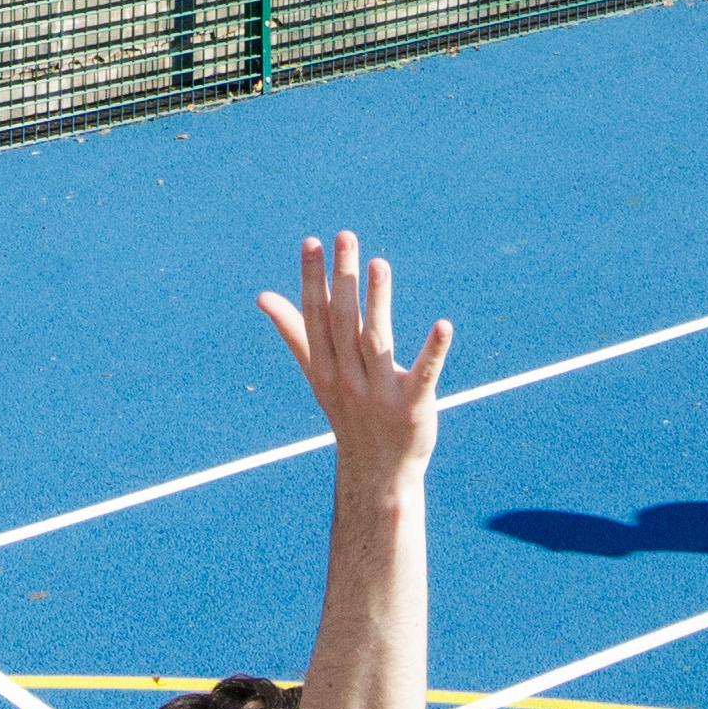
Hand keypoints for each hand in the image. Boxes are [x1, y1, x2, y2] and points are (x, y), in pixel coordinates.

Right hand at [253, 231, 451, 477]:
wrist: (377, 471)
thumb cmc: (348, 412)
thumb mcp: (318, 373)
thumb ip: (294, 332)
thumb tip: (263, 296)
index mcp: (323, 369)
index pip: (315, 317)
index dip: (312, 280)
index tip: (311, 243)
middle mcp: (346, 380)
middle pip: (343, 322)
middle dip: (342, 278)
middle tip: (346, 236)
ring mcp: (379, 395)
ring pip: (376, 341)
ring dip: (377, 301)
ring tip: (378, 264)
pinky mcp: (412, 408)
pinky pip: (424, 374)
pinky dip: (434, 351)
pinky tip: (444, 325)